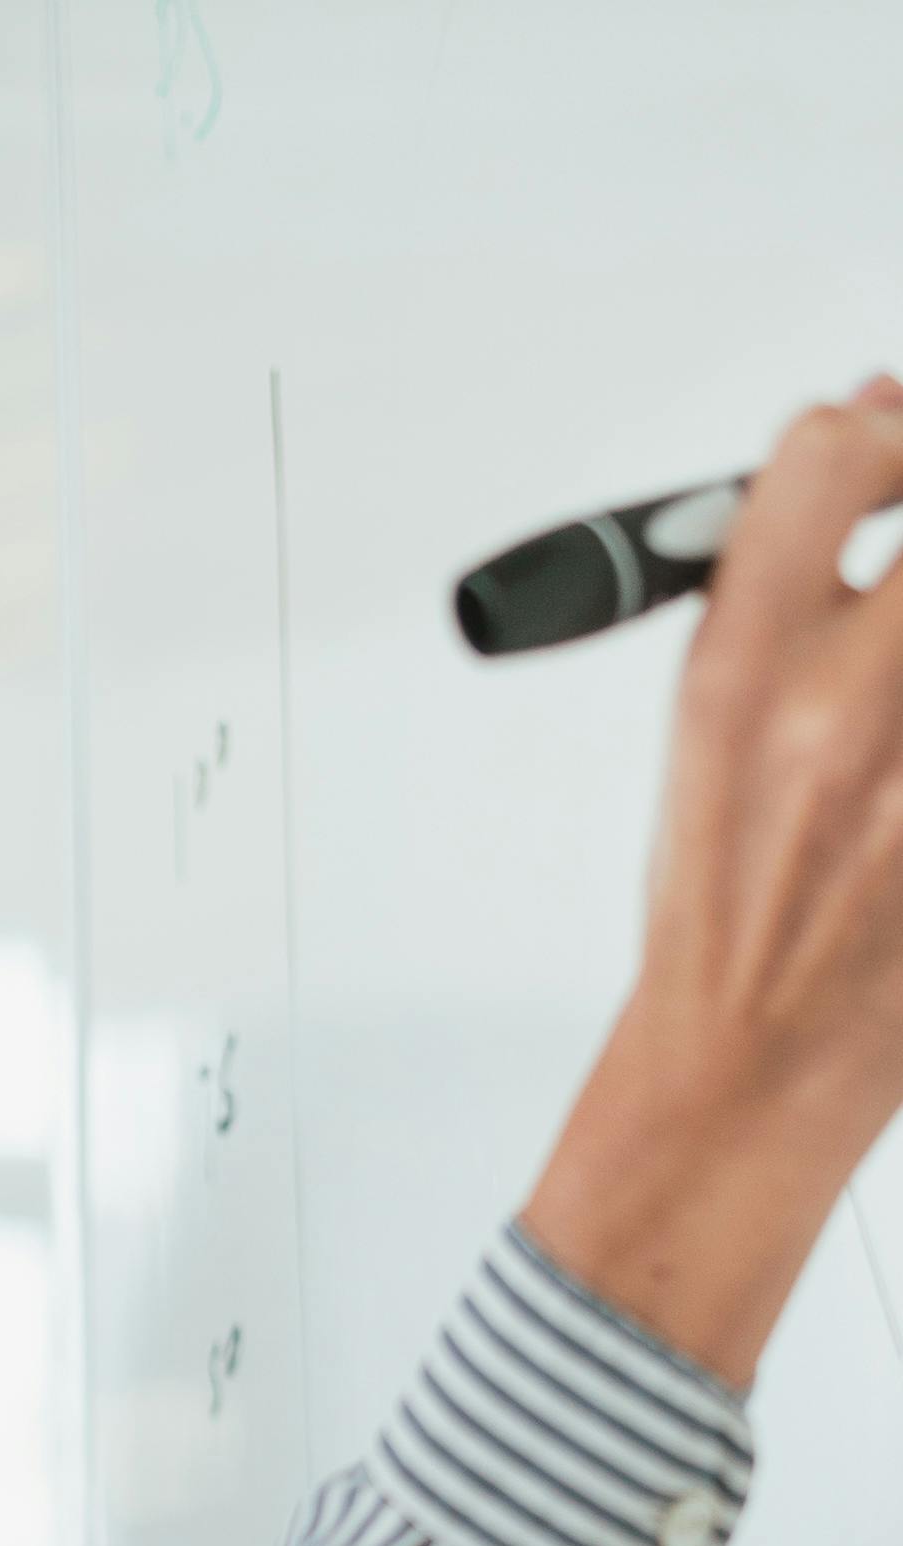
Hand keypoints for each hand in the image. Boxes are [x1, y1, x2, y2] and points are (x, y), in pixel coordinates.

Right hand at [524, 372, 902, 1388]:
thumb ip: (786, 574)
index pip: (831, 454)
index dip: (884, 437)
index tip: (889, 462)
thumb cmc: (727, 910)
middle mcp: (843, 718)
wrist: (752, 1072)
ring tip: (901, 691)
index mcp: (738, 680)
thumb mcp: (707, 725)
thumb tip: (866, 428)